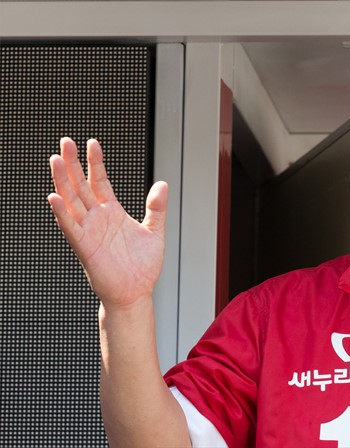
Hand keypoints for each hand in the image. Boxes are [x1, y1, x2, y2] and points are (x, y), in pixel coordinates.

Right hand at [48, 138, 167, 308]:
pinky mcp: (84, 246)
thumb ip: (157, 208)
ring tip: (56, 160)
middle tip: (66, 141)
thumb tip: (162, 185)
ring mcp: (89, 231)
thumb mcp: (154, 231)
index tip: (92, 143)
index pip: (99, 181)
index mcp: (112, 212)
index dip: (95, 162)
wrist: (136, 292)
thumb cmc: (142, 266)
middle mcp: (97, 218)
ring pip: (71, 201)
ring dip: (62, 181)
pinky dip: (62, 213)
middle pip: (80, 185)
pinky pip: (70, 227)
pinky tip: (54, 197)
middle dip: (72, 164)